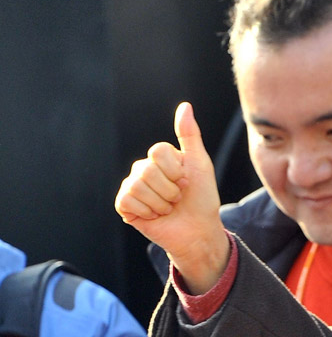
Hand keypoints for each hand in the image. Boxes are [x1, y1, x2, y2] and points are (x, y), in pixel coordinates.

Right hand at [115, 102, 229, 292]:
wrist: (198, 230)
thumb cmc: (202, 198)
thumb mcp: (201, 164)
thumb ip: (190, 135)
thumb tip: (185, 106)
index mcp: (161, 157)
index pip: (157, 151)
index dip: (175, 169)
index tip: (186, 180)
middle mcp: (144, 169)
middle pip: (147, 169)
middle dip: (169, 189)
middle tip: (178, 198)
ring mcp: (132, 187)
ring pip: (137, 186)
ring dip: (160, 203)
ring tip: (168, 208)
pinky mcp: (125, 206)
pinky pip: (127, 200)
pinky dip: (147, 211)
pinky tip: (155, 215)